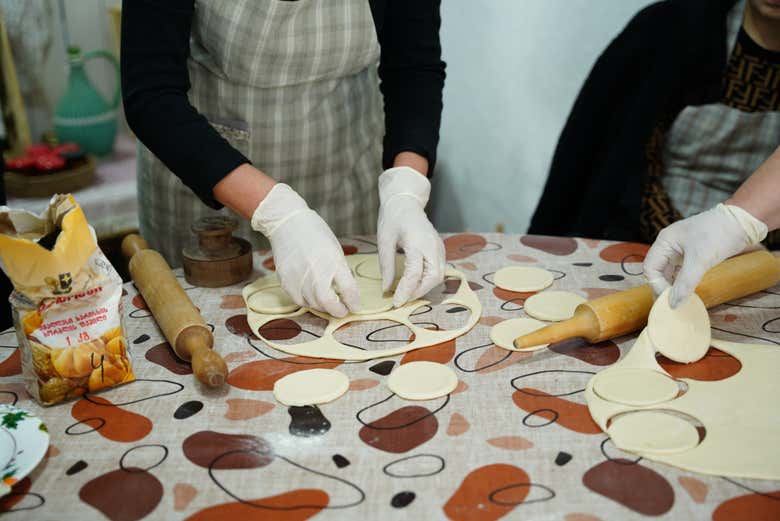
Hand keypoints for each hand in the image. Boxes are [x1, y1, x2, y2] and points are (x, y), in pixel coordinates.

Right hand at [251, 184, 359, 316]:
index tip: (356, 307)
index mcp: (333, 261)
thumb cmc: (315, 233)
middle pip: (328, 303)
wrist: (287, 223)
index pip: (348, 290)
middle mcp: (316, 271)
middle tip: (343, 310)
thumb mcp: (335, 249)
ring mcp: (298, 277)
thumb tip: (347, 292)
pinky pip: (298, 300)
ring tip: (328, 302)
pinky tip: (312, 296)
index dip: (354, 302)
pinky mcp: (285, 280)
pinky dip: (307, 302)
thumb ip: (340, 271)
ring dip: (323, 307)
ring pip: (313, 304)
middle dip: (338, 311)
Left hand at [377, 166, 444, 306]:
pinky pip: (439, 270)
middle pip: (433, 278)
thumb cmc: (392, 218)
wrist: (406, 202)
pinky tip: (414, 284)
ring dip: (424, 288)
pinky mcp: (440, 249)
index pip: (414, 274)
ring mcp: (440, 247)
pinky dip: (428, 280)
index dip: (405, 291)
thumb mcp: (384, 241)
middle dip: (418, 292)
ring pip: (439, 276)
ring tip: (407, 293)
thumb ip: (386, 266)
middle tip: (401, 300)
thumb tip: (386, 289)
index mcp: (417, 242)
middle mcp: (433, 246)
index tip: (395, 303)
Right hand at [643, 204, 766, 307]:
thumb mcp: (701, 260)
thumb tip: (673, 304)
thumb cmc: (719, 234)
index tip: (670, 299)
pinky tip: (689, 290)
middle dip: (663, 287)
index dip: (657, 285)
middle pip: (658, 271)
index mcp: (664, 241)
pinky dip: (683, 281)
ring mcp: (681, 248)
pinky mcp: (693, 252)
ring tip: (681, 300)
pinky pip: (681, 270)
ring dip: (673, 285)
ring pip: (669, 271)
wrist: (744, 221)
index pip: (650, 268)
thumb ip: (685, 283)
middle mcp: (669, 244)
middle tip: (673, 303)